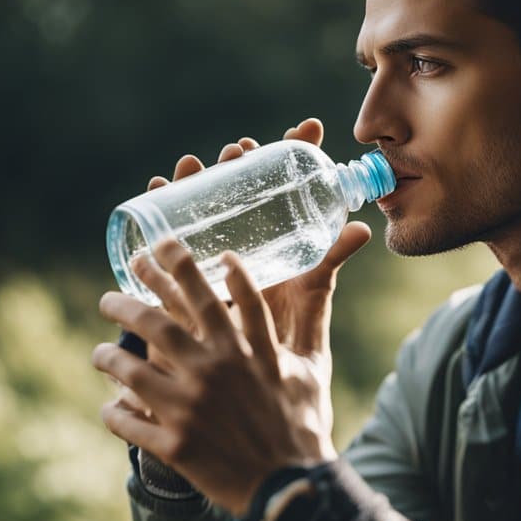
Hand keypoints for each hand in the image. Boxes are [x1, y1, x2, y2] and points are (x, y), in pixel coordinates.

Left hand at [92, 241, 337, 515]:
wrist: (292, 488)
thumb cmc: (304, 426)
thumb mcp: (311, 370)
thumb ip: (307, 328)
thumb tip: (324, 288)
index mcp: (249, 351)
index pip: (212, 296)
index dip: (189, 266)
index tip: (166, 245)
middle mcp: (216, 372)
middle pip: (159, 324)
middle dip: (127, 302)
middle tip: (107, 296)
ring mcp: (191, 409)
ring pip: (131, 371)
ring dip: (108, 357)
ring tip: (100, 352)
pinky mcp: (175, 446)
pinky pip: (128, 423)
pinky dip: (114, 413)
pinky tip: (110, 406)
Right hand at [139, 118, 370, 436]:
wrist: (240, 394)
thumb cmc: (277, 348)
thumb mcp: (308, 304)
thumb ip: (328, 267)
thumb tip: (363, 228)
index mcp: (278, 245)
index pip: (289, 189)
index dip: (297, 154)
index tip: (309, 127)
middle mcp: (243, 243)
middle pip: (238, 191)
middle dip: (237, 164)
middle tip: (241, 149)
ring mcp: (211, 258)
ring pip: (200, 209)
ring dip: (195, 181)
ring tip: (194, 163)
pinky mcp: (182, 277)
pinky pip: (167, 239)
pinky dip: (159, 211)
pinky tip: (157, 191)